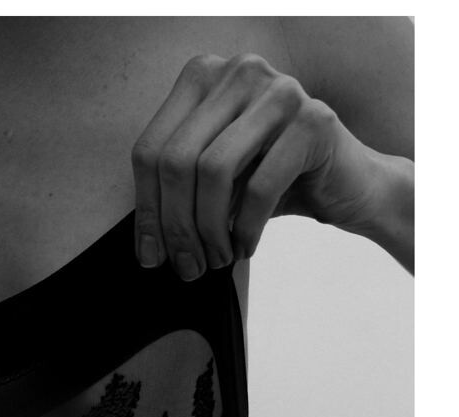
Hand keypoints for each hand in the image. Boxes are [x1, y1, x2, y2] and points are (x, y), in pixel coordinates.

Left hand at [131, 52, 382, 279]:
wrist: (348, 186)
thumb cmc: (271, 183)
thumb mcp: (212, 184)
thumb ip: (175, 195)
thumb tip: (146, 248)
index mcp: (203, 78)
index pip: (150, 149)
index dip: (145, 211)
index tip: (151, 257)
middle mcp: (238, 72)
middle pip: (177, 161)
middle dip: (175, 226)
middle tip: (186, 267)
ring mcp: (278, 91)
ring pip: (213, 171)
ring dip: (209, 231)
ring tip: (215, 260)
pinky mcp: (313, 120)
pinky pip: (259, 187)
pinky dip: (245, 229)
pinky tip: (243, 249)